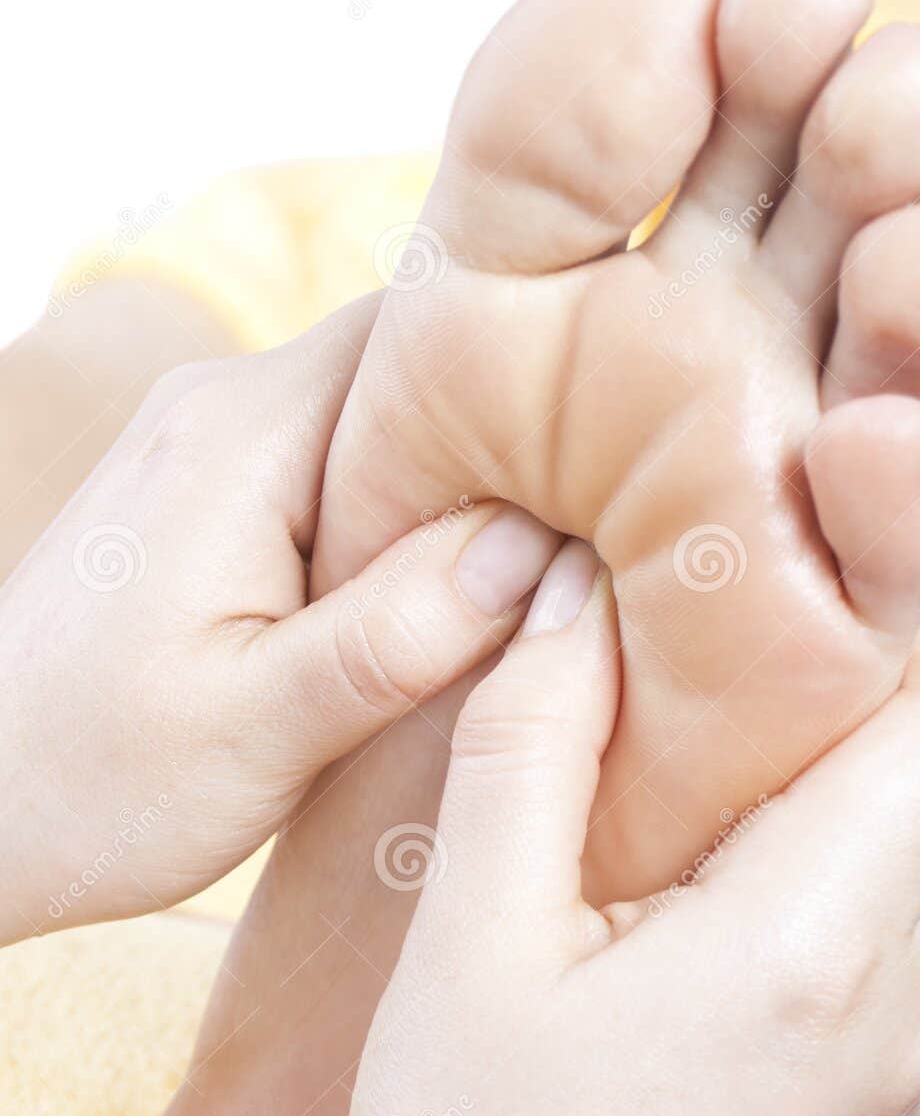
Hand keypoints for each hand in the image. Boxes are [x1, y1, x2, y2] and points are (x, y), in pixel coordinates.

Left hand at [0, 298, 557, 943]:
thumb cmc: (96, 784)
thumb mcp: (266, 727)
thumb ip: (406, 630)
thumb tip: (546, 544)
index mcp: (242, 434)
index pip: (428, 330)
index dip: (537, 378)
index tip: (626, 453)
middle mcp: (220, 406)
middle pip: (413, 370)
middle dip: (511, 443)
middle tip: (600, 537)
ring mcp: (206, 445)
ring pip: (380, 423)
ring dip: (457, 491)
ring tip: (531, 578)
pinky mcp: (204, 496)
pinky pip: (335, 468)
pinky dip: (400, 521)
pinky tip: (433, 600)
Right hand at [277, 540, 919, 1115]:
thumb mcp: (468, 945)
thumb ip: (530, 744)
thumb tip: (573, 596)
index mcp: (811, 950)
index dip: (894, 627)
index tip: (779, 599)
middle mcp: (892, 1023)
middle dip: (837, 714)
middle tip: (695, 688)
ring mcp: (892, 1097)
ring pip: (902, 885)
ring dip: (813, 818)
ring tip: (666, 815)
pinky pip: (872, 979)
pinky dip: (806, 913)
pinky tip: (680, 941)